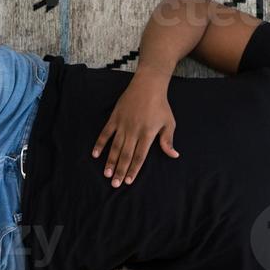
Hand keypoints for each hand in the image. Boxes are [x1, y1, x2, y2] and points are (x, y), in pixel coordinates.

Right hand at [91, 70, 178, 187]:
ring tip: (106, 174)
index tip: (128, 181)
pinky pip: (105, 133)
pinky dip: (100, 144)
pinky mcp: (114, 118)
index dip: (133, 170)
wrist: (148, 84)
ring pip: (115, 146)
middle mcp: (134, 131)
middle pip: (126, 155)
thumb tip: (174, 155)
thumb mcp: (169, 122)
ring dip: (110, 161)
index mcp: (148, 133)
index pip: (140, 156)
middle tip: (115, 184)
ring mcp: (123, 124)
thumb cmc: (161, 105)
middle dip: (120, 170)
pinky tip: (95, 154)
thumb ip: (168, 140)